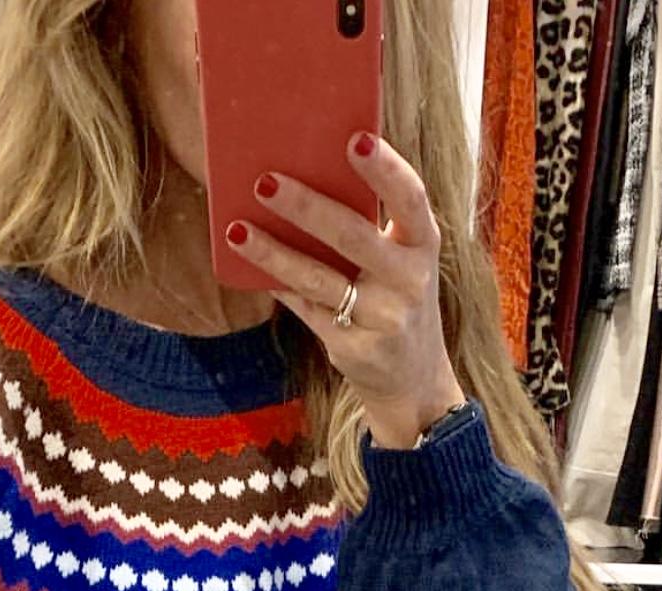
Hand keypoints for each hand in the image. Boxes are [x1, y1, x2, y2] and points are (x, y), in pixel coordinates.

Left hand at [225, 132, 464, 449]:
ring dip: (273, 252)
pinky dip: (279, 288)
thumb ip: (372, 228)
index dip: (385, 168)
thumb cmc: (397, 301)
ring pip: (318, 278)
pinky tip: (252, 270)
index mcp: (423, 245)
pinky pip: (306, 310)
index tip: (354, 139)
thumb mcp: (402, 263)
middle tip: (266, 181)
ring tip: (238, 229)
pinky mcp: (354, 349)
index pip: (410, 197)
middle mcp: (409, 281)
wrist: (413, 381)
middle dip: (306, 206)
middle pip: (352, 236)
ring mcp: (382, 319)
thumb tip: (306, 177)